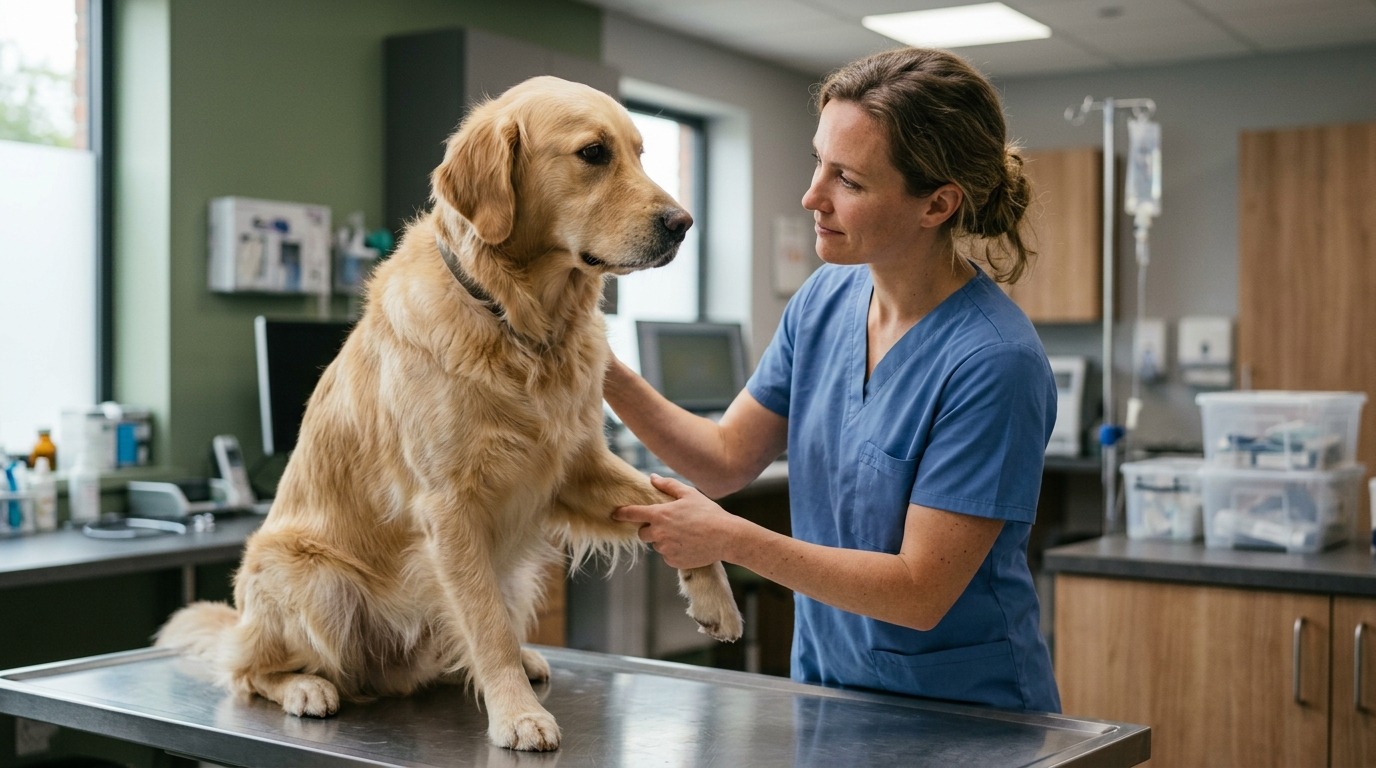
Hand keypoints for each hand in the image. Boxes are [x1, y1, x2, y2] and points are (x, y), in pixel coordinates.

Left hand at [612, 474, 733, 568]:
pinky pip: (667, 556)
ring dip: (664, 540)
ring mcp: (665, 549)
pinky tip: (689, 544)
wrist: (726, 537)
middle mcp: (659, 533)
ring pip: (657, 544)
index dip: (622, 513)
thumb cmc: (708, 513)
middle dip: (650, 529)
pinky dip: (674, 551)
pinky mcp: (673, 561)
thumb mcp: (689, 494)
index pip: (633, 514)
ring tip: (684, 534)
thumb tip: (652, 477)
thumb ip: (668, 485)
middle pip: (642, 533)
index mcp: (660, 515)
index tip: (615, 514)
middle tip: (668, 524)